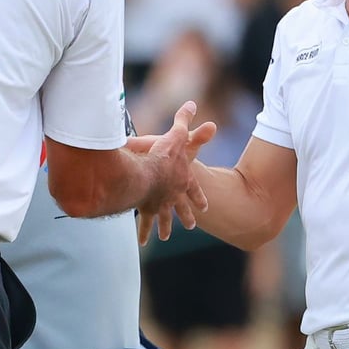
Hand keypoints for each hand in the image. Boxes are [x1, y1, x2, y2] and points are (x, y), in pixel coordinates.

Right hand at [130, 101, 215, 243]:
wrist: (149, 173)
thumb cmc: (164, 154)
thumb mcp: (177, 135)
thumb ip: (184, 121)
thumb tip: (192, 104)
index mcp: (183, 180)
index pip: (194, 190)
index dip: (199, 198)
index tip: (205, 207)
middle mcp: (174, 195)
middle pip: (182, 209)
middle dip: (186, 217)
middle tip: (192, 226)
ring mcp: (161, 205)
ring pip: (165, 220)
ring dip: (165, 228)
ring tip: (164, 237)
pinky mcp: (147, 209)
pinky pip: (145, 223)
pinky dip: (144, 233)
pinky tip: (143, 243)